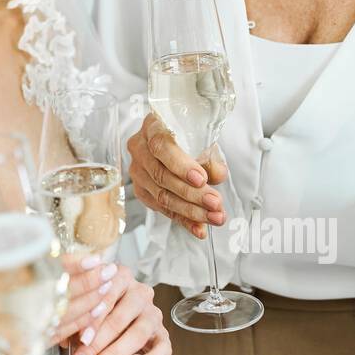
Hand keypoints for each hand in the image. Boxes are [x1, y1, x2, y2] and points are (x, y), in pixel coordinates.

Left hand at [51, 255, 169, 354]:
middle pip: (121, 317)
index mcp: (119, 277)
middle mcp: (140, 292)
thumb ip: (76, 320)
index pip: (107, 294)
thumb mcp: (85, 312)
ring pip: (138, 333)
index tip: (80, 338)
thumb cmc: (99, 313)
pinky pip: (163, 349)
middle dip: (98, 344)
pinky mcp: (163, 334)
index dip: (93, 318)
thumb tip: (62, 339)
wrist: (120, 323)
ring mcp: (153, 313)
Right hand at [127, 111, 226, 236]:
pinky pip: (163, 209)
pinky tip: (199, 228)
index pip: (161, 146)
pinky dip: (183, 220)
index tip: (201, 179)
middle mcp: (139, 149)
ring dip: (191, 210)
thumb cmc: (188, 136)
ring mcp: (138, 172)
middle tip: (215, 203)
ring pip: (162, 196)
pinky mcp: (142, 192)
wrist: (174, 142)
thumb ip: (209, 157)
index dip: (180, 165)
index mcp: (152, 126)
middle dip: (192, 193)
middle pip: (162, 175)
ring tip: (214, 217)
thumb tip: (217, 175)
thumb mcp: (203, 139)